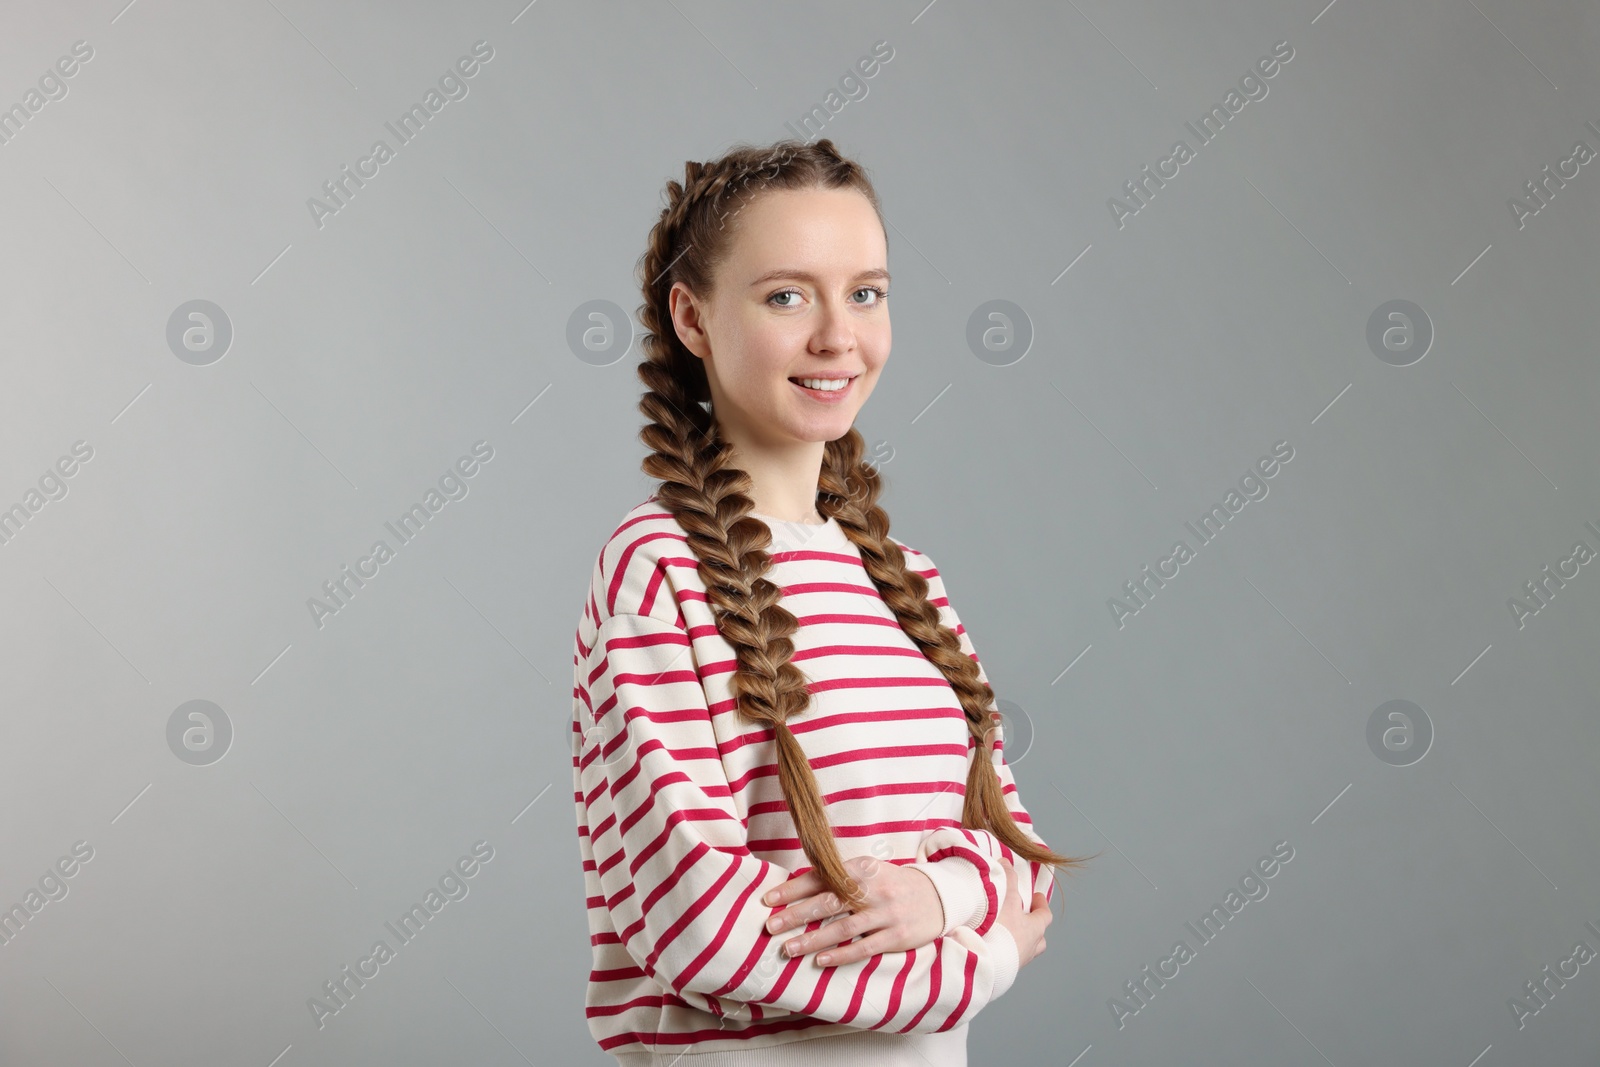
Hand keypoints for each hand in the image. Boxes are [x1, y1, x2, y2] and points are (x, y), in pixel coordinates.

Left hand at [760, 855, 944, 967]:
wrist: (936, 897)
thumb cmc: (890, 884)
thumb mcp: (868, 872)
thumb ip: (838, 878)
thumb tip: (796, 888)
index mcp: (862, 868)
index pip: (821, 877)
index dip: (793, 888)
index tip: (768, 899)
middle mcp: (873, 889)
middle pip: (828, 902)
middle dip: (796, 914)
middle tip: (770, 925)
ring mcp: (886, 913)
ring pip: (843, 928)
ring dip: (813, 939)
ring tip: (788, 948)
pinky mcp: (897, 936)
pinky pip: (864, 948)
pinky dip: (841, 955)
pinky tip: (820, 961)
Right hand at [996, 858, 1050, 967]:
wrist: (987, 962)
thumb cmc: (1002, 930)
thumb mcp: (1007, 898)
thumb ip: (1008, 878)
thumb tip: (1006, 861)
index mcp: (1035, 930)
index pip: (1045, 916)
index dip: (1041, 905)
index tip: (1037, 897)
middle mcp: (1030, 947)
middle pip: (1039, 937)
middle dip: (1033, 927)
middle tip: (1022, 917)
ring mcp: (1017, 961)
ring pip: (1024, 950)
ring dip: (1018, 941)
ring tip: (1004, 932)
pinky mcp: (1003, 970)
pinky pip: (1008, 958)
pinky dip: (1003, 950)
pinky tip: (990, 944)